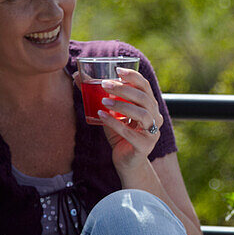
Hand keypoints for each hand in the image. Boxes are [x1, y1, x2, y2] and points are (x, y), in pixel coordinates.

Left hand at [76, 66, 163, 180]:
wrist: (127, 164)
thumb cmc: (120, 137)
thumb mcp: (111, 115)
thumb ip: (101, 99)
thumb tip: (78, 78)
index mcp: (150, 107)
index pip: (145, 87)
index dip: (134, 76)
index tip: (117, 69)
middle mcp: (155, 118)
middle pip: (144, 98)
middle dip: (125, 89)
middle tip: (105, 84)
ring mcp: (152, 133)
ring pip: (141, 114)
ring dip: (122, 105)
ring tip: (103, 101)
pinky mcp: (144, 146)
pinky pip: (130, 132)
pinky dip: (114, 123)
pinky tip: (101, 116)